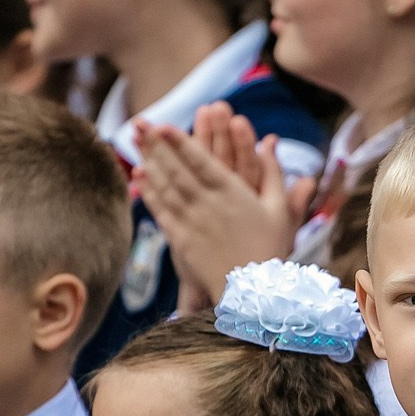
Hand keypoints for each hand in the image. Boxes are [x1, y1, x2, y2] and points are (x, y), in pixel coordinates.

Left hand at [132, 104, 314, 303]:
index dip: (180, 142)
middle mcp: (207, 204)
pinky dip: (148, 192)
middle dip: (157, 145)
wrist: (252, 291)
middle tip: (140, 124)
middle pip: (176, 169)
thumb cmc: (271, 248)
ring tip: (135, 142)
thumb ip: (273, 173)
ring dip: (149, 162)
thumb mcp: (280, 209)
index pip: (201, 161)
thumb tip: (270, 143)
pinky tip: (139, 176)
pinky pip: (161, 211)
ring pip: (165, 187)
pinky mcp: (180, 239)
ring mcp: (191, 222)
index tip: (164, 125)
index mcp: (232, 193)